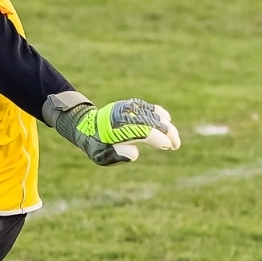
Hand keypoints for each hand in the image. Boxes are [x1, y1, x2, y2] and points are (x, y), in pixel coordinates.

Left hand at [42, 91, 181, 164]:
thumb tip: (135, 154)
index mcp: (115, 131)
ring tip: (174, 138)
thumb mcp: (101, 155)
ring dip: (166, 125)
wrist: (85, 126)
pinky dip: (159, 114)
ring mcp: (126, 109)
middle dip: (168, 133)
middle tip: (176, 145)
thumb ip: (118, 155)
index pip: (142, 132)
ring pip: (152, 114)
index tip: (169, 145)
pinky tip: (167, 122)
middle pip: (151, 122)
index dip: (158, 139)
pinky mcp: (129, 105)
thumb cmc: (95, 145)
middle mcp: (122, 117)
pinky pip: (148, 108)